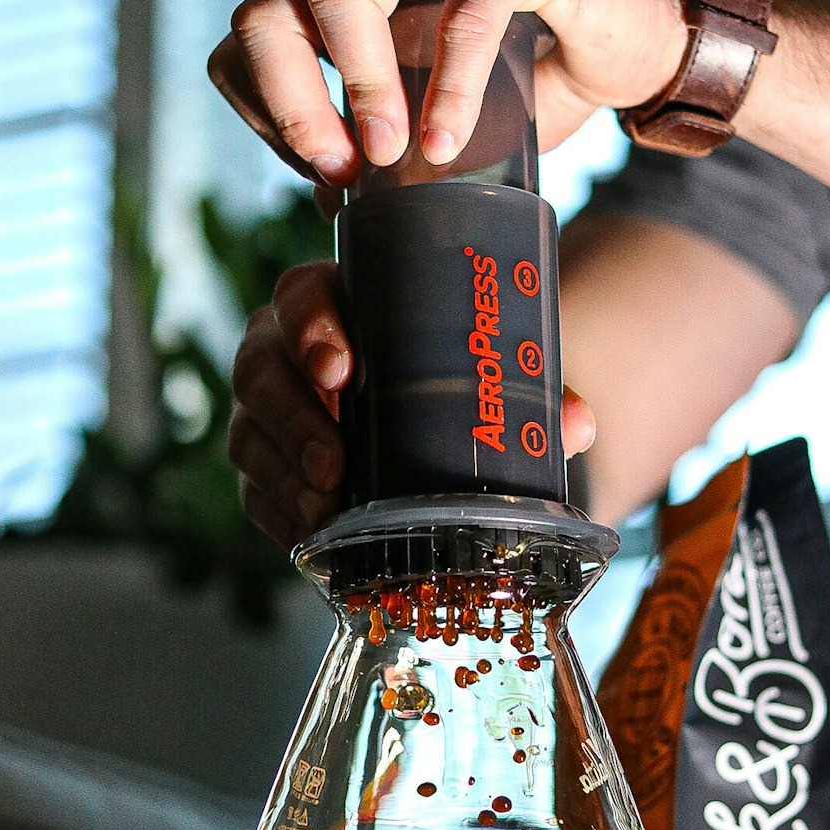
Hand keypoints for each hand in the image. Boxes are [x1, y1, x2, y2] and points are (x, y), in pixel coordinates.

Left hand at [208, 0, 686, 181]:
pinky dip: (450, 84)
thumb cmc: (534, 83)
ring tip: (394, 151)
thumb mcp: (441, 126)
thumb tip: (331, 203)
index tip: (323, 173)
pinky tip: (451, 138)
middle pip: (271, 10)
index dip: (266, 111)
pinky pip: (462, 8)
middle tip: (343, 169)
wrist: (635, 45)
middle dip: (290, 102)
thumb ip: (387, 151)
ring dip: (355, 85)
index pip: (252, 38)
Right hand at [229, 261, 596, 548]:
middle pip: (261, 370)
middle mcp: (285, 351)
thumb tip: (578, 424)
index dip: (309, 328)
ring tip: (325, 507)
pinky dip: (280, 514)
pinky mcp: (264, 467)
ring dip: (284, 474)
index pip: (299, 296)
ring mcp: (267, 411)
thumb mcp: (485, 373)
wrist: (428, 423)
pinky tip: (310, 532)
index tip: (340, 368)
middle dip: (293, 419)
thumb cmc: (450, 378)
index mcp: (334, 303)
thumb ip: (532, 391)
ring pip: (250, 434)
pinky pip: (255, 490)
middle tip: (335, 463)